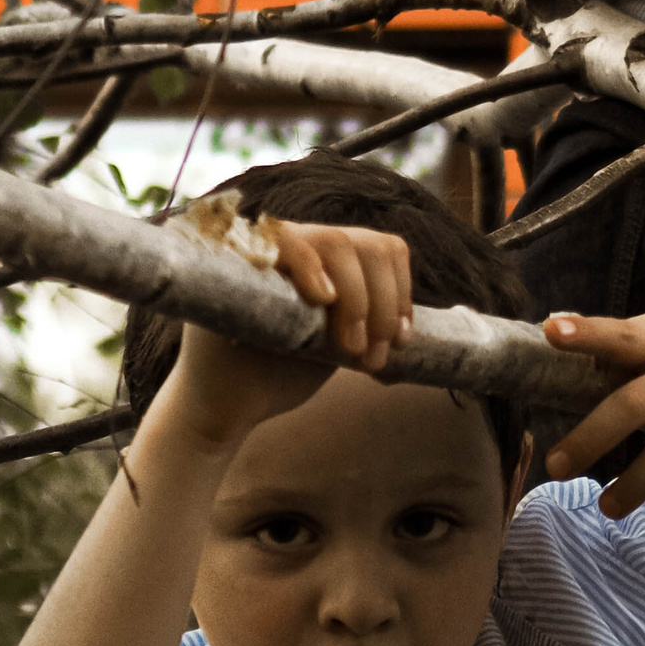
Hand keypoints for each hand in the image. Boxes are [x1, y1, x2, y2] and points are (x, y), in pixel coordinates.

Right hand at [153, 220, 413, 454]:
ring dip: (357, 299)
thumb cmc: (284, 375)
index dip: (401, 290)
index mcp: (330, 259)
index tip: (401, 338)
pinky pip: (284, 239)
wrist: (230, 406)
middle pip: (367, 244)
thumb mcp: (340, 342)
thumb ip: (369, 320)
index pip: (385, 247)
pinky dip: (312, 266)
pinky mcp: (238, 256)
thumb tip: (414, 331)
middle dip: (381, 304)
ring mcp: (270, 243)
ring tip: (349, 349)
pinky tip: (323, 299)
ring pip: (336, 241)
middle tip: (373, 355)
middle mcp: (302, 242)